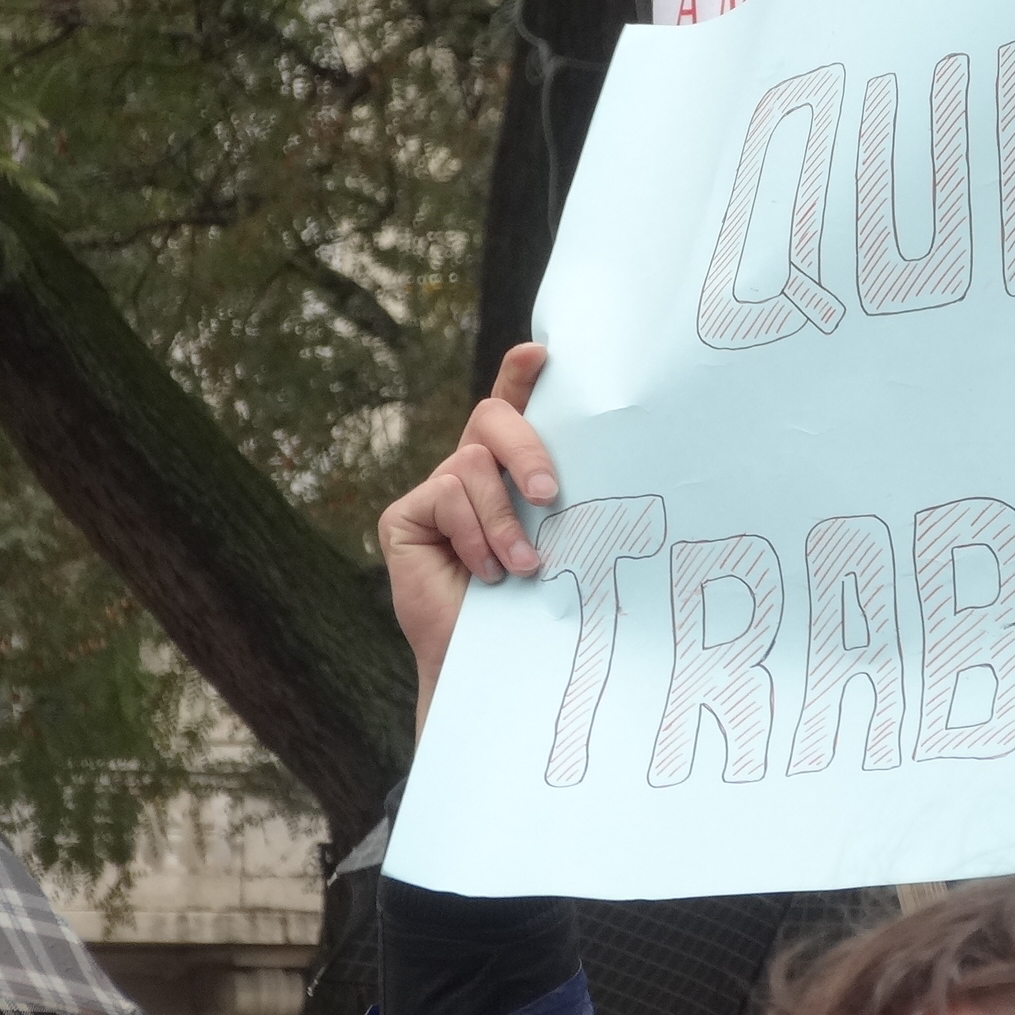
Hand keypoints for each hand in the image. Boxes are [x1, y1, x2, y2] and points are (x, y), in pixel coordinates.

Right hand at [378, 342, 555, 737]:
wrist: (493, 661)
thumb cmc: (535, 602)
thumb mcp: (558, 536)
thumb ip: (559, 493)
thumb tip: (608, 453)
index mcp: (511, 470)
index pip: (513, 408)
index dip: (519, 375)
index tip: (542, 352)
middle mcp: (469, 470)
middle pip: (492, 419)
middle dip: (527, 447)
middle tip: (553, 493)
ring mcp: (435, 491)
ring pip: (471, 464)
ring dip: (504, 519)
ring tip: (521, 565)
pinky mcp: (405, 515)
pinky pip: (446, 494)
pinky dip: (474, 533)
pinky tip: (484, 571)